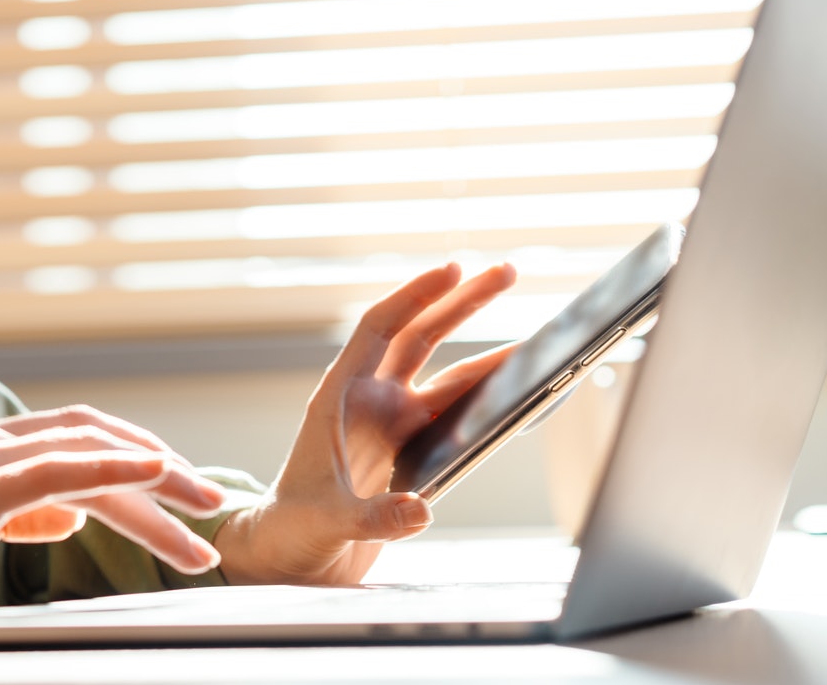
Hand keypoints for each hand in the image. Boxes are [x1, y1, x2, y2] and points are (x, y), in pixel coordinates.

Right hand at [0, 405, 225, 661]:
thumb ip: (14, 516)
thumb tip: (67, 516)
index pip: (79, 444)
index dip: (139, 464)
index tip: (184, 501)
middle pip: (96, 441)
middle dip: (163, 470)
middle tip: (214, 506)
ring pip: (90, 453)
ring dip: (156, 480)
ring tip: (203, 518)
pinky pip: (62, 468)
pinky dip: (116, 466)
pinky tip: (155, 477)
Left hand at [214, 261, 517, 585]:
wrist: (294, 556)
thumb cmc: (294, 528)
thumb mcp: (327, 520)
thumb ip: (372, 516)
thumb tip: (419, 511)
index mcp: (338, 396)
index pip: (378, 328)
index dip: (414, 296)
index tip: (451, 270)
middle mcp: (368, 400)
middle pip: (420, 336)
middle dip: (461, 303)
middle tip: (505, 273)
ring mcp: (392, 423)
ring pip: (446, 373)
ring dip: (485, 351)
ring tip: (532, 336)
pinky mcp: (411, 452)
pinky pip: (455, 415)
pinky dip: (484, 400)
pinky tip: (514, 388)